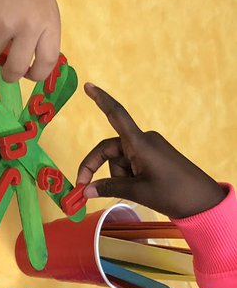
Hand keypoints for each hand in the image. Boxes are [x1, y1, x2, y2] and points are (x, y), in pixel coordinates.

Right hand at [0, 0, 60, 82]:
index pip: (47, 63)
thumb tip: (22, 66)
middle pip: (15, 69)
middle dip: (8, 73)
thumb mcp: (42, 7)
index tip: (27, 74)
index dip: (35, 74)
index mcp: (49, 23)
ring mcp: (3, 24)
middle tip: (4, 69)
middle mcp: (29, 27)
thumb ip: (37, 35)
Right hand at [76, 83, 224, 219]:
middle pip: (108, 150)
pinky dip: (126, 178)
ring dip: (118, 178)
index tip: (88, 85)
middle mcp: (142, 141)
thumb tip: (86, 190)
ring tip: (136, 191)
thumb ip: (109, 188)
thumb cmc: (173, 192)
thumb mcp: (138, 192)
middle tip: (84, 189)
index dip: (101, 100)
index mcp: (139, 143)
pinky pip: (129, 164)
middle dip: (96, 168)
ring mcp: (148, 149)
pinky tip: (139, 189)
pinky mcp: (152, 158)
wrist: (202, 201)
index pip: (116, 115)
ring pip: (118, 161)